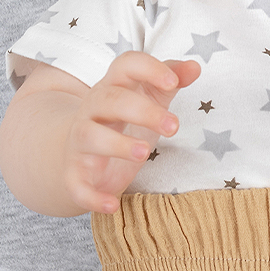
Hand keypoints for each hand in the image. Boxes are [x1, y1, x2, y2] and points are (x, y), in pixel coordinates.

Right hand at [63, 53, 201, 213]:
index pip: (126, 65)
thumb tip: (195, 67)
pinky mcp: (74, 173)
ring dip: (116, 144)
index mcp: (114, 87)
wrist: (76, 153)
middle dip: (143, 111)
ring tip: (144, 153)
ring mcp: (80, 141)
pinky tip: (113, 205)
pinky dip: (91, 196)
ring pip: (90, 136)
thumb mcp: (148, 99)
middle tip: (174, 127)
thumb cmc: (122, 122)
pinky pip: (76, 184)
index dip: (148, 69)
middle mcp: (92, 109)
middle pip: (111, 100)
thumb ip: (170, 81)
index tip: (173, 82)